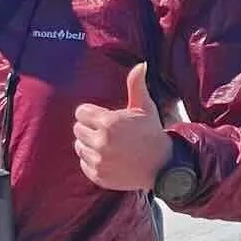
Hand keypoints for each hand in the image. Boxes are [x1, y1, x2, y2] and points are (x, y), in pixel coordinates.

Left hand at [73, 62, 171, 191]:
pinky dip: (92, 161)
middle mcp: (101, 142)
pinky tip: (108, 158)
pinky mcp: (99, 176)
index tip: (102, 118)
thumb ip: (136, 85)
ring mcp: (100, 161)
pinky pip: (84, 164)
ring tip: (107, 145)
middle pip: (77, 129)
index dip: (91, 114)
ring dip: (89, 145)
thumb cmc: (151, 133)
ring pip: (79, 147)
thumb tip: (141, 64)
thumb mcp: (144, 108)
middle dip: (89, 128)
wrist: (163, 166)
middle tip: (106, 132)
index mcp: (108, 123)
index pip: (80, 112)